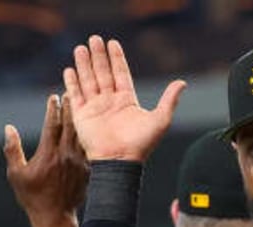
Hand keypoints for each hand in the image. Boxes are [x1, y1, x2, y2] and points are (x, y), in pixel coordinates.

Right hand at [4, 94, 89, 226]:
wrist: (55, 218)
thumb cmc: (32, 197)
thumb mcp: (16, 175)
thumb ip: (12, 149)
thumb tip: (9, 127)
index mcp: (48, 154)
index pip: (51, 125)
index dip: (53, 109)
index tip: (53, 97)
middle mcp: (65, 155)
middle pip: (69, 125)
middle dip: (69, 108)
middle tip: (70, 93)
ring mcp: (79, 163)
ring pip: (80, 135)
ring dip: (79, 120)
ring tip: (80, 106)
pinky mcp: (87, 170)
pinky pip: (88, 149)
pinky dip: (87, 136)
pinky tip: (88, 129)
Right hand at [62, 35, 184, 161]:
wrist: (120, 161)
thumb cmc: (141, 144)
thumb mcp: (160, 119)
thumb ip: (169, 100)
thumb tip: (182, 82)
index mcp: (127, 101)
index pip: (120, 74)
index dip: (117, 59)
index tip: (113, 43)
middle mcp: (110, 102)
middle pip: (103, 73)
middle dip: (99, 56)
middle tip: (94, 38)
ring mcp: (95, 108)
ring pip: (88, 80)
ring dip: (84, 64)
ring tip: (81, 48)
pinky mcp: (82, 116)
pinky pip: (76, 96)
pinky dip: (72, 83)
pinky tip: (70, 69)